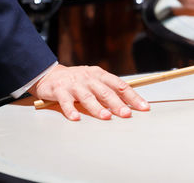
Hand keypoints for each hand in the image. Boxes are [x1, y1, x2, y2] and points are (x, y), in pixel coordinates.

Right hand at [28, 64, 149, 120]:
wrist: (50, 74)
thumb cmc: (77, 80)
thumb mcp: (95, 80)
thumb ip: (109, 90)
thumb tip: (129, 104)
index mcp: (100, 75)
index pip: (120, 85)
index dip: (133, 96)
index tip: (143, 107)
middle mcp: (89, 78)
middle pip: (106, 92)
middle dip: (117, 103)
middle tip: (126, 114)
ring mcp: (74, 84)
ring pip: (88, 97)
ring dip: (97, 107)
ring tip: (106, 117)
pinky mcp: (59, 91)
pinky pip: (65, 101)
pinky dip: (70, 110)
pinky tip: (76, 118)